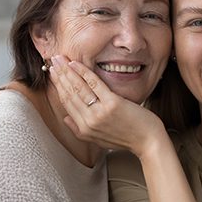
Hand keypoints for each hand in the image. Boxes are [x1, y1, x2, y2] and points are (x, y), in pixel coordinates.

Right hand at [49, 56, 166, 154]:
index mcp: (84, 130)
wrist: (148, 142)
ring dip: (67, 71)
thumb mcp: (99, 139)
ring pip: (78, 88)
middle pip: (69, 94)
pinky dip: (83, 72)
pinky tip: (75, 63)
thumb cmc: (128, 138)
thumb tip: (66, 118)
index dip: (58, 87)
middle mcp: (88, 122)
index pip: (66, 104)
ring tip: (61, 59)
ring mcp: (99, 112)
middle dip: (59, 75)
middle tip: (53, 61)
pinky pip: (94, 84)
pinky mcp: (112, 104)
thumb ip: (80, 130)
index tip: (53, 74)